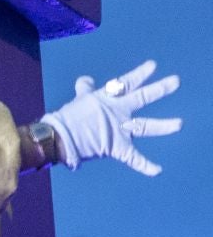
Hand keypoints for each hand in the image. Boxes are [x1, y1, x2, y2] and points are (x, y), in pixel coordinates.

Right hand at [40, 59, 180, 176]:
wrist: (57, 137)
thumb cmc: (65, 118)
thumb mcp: (77, 100)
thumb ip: (85, 90)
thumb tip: (85, 79)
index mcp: (106, 99)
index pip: (126, 82)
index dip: (140, 74)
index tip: (153, 66)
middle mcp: (117, 111)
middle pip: (143, 97)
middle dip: (160, 89)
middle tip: (175, 81)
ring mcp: (119, 129)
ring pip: (146, 126)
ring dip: (164, 126)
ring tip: (179, 124)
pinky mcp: (116, 147)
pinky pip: (133, 158)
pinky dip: (145, 165)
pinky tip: (158, 170)